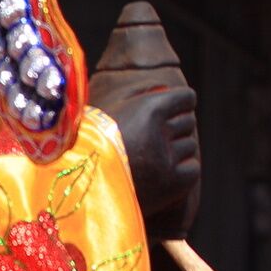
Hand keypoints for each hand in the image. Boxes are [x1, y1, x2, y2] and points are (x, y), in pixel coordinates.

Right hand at [88, 0, 200, 237]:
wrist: (79, 190)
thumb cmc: (85, 147)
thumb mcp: (102, 113)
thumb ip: (130, 100)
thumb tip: (156, 80)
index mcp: (147, 109)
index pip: (186, 98)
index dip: (175, 104)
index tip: (164, 110)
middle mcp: (162, 131)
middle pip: (188, 121)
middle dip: (173, 129)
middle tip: (147, 140)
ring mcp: (170, 158)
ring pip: (190, 145)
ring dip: (175, 150)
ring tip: (147, 159)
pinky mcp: (176, 182)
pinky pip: (192, 168)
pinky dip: (180, 171)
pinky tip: (159, 175)